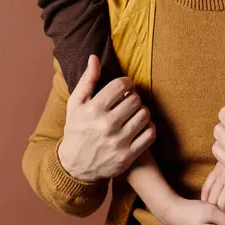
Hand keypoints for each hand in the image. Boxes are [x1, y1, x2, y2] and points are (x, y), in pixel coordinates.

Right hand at [58, 55, 155, 181]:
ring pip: (145, 115)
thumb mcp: (75, 104)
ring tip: (134, 114)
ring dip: (142, 112)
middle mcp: (106, 125)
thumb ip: (87, 80)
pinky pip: (150, 134)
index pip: (122, 85)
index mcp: (93, 109)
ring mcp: (118, 143)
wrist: (74, 167)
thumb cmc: (76, 129)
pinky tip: (140, 127)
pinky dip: (149, 128)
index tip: (126, 87)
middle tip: (129, 101)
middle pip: (136, 99)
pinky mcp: (127, 157)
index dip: (127, 82)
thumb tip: (94, 57)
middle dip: (134, 97)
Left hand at [201, 162, 224, 220]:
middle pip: (213, 198)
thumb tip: (214, 184)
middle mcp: (224, 174)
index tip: (210, 210)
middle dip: (216, 211)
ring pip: (223, 203)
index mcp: (219, 167)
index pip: (207, 189)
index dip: (207, 202)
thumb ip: (222, 169)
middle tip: (221, 220)